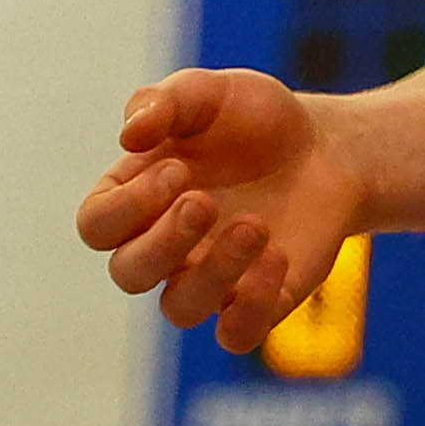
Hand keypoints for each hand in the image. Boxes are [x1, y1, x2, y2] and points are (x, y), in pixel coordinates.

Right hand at [75, 68, 365, 354]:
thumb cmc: (254, 119)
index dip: (127, 206)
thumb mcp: (210, 92)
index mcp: (137, 198)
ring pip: (181, 308)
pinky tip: (278, 258)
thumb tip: (129, 134)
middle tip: (206, 201)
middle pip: (129, 273)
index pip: (98, 225)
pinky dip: (252, 308)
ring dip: (214, 272)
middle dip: (164, 242)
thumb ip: (164, 101)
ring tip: (257, 226)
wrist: (326, 146)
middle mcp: (165, 246)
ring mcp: (211, 278)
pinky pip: (237, 333)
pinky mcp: (260, 299)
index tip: (178, 168)